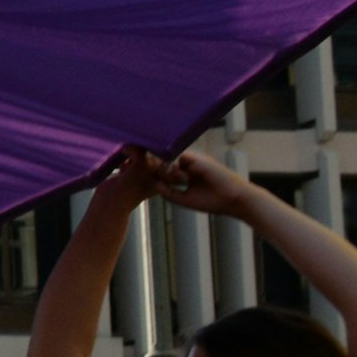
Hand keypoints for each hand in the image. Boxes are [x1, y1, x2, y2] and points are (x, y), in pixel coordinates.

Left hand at [112, 143, 253, 217]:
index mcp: (185, 173)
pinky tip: (145, 160)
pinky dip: (161, 159)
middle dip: (144, 159)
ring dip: (150, 158)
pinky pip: (174, 156)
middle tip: (122, 155)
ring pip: (166, 156)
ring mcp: (191, 160)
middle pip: (162, 159)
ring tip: (129, 154)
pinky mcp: (195, 159)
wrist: (234, 199)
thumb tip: (153, 184)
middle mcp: (187, 164)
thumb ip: (168, 191)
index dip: (148, 168)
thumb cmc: (213, 202)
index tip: (130, 168)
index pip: (163, 168)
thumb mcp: (184, 199)